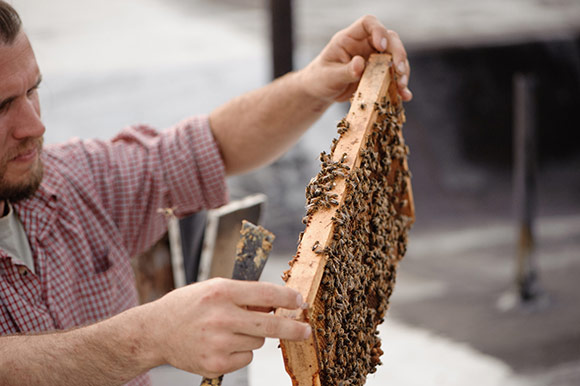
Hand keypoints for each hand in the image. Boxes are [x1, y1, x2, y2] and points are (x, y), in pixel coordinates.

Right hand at [147, 278, 309, 377]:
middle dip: (293, 328)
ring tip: (228, 330)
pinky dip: (240, 353)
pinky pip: (246, 359)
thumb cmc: (189, 305)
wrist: (156, 331)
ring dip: (253, 337)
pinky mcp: (215, 364)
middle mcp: (220, 317)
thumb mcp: (214, 288)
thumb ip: (245, 295)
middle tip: (307, 330)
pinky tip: (221, 344)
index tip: (301, 302)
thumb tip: (277, 304)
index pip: (265, 293)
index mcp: (221, 292)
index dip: (288, 298)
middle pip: (270, 325)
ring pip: (258, 343)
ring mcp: (217, 343)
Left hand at [299, 15, 411, 102]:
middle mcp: (365, 45)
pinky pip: (393, 77)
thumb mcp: (329, 77)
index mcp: (350, 39)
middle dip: (398, 53)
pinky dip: (399, 86)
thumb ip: (344, 71)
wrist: (321, 91)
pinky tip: (404, 96)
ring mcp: (374, 59)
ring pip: (395, 58)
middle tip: (399, 71)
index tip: (381, 46)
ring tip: (402, 87)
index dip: (378, 30)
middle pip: (389, 39)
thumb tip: (360, 64)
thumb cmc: (320, 79)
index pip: (368, 23)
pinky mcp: (378, 74)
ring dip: (402, 72)